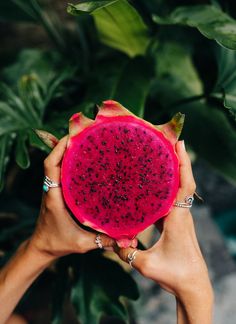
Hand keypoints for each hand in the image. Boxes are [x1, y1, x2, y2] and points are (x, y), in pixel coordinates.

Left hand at [29, 136, 114, 259]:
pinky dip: (68, 162)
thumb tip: (128, 242)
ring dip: (66, 152)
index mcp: (54, 197)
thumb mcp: (83, 243)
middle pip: (53, 160)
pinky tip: (83, 160)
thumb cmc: (59, 244)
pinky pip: (60, 172)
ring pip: (55, 164)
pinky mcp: (57, 192)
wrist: (42, 247)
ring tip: (86, 142)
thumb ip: (104, 241)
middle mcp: (52, 189)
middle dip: (65, 145)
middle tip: (85, 135)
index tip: (72, 137)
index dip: (58, 149)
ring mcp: (53, 189)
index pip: (50, 166)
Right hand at [116, 141, 213, 322]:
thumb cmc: (174, 275)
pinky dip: (166, 188)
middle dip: (178, 159)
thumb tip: (113, 240)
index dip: (183, 164)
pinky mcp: (177, 223)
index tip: (179, 144)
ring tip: (158, 157)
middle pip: (184, 181)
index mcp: (177, 218)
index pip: (184, 185)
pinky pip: (171, 200)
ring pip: (178, 190)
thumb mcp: (146, 265)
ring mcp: (180, 218)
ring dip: (173, 172)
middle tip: (167, 141)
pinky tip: (152, 185)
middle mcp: (181, 214)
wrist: (193, 285)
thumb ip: (128, 252)